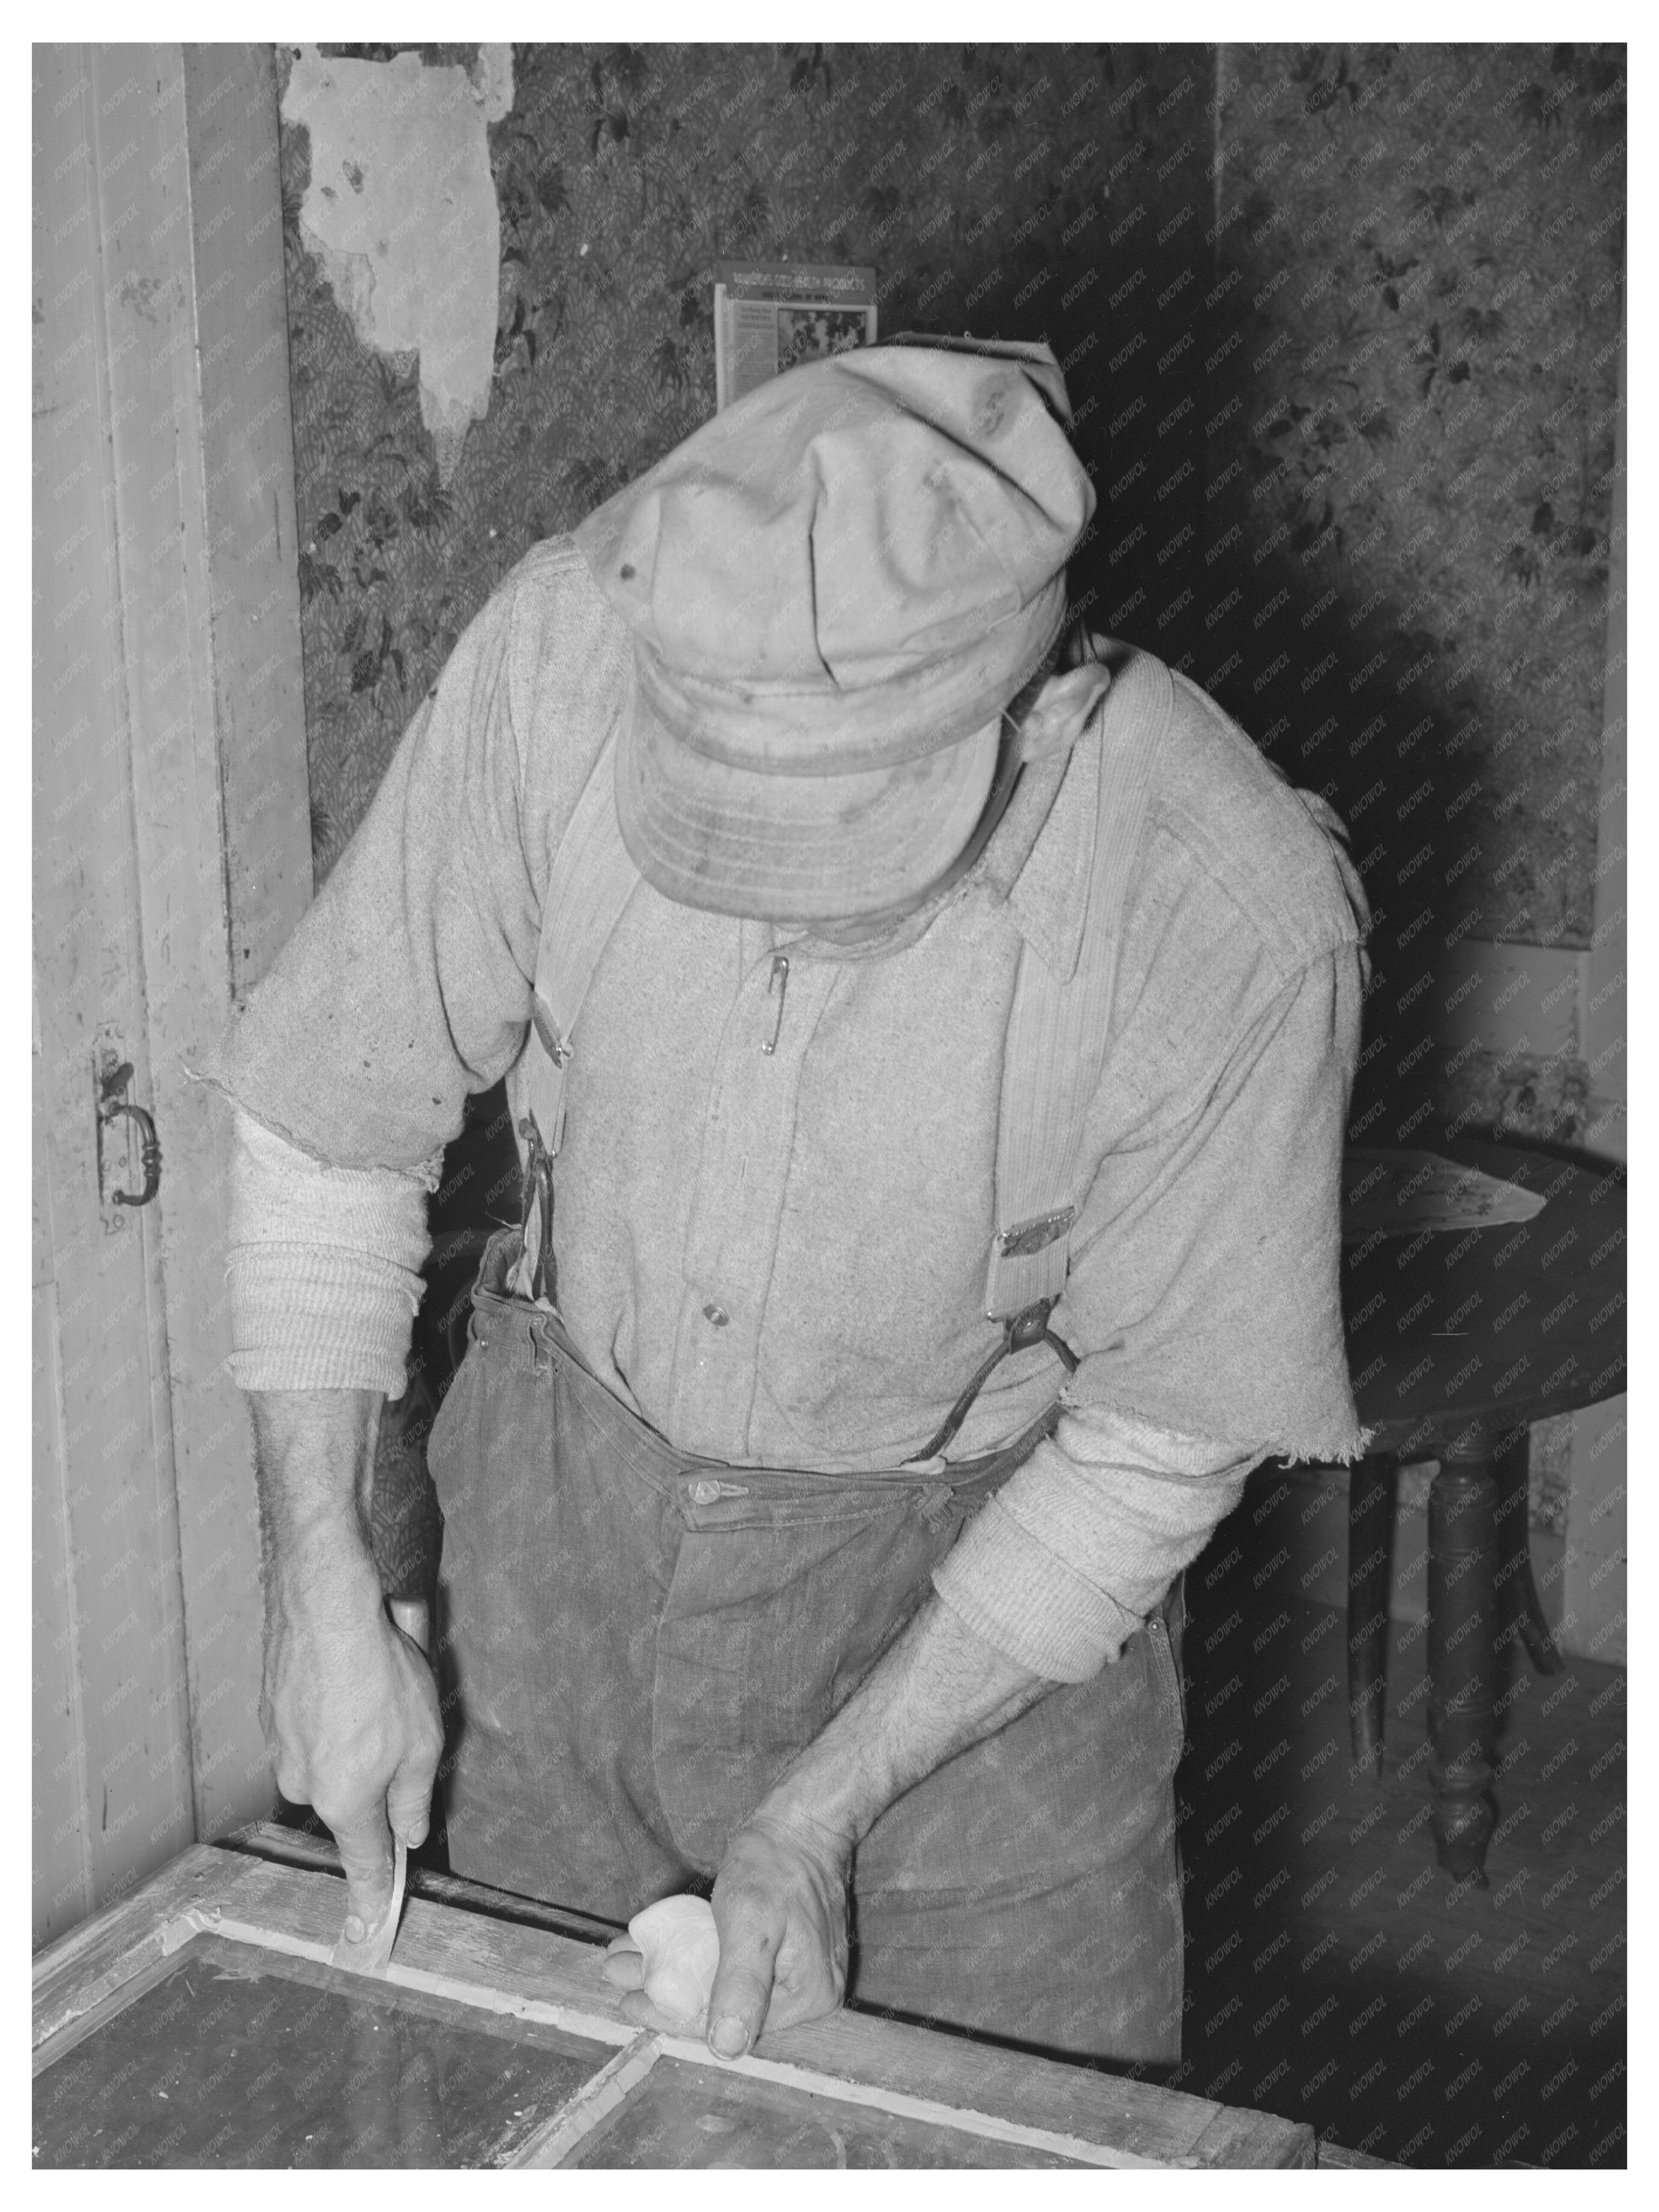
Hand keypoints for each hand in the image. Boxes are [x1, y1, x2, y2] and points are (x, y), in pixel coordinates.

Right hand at [261, 1528, 442, 1941]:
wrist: (324, 1607)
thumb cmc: (381, 1677)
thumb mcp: (423, 1745)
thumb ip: (414, 1800)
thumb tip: (409, 1836)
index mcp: (345, 1801)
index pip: (364, 1863)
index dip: (370, 1898)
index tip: (366, 1936)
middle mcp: (305, 1784)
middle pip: (351, 1798)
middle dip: (377, 1767)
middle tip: (399, 1719)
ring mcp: (282, 1747)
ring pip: (333, 1754)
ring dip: (358, 1727)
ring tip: (379, 1680)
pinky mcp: (273, 1711)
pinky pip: (315, 1721)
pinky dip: (335, 1701)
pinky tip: (353, 1667)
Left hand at [603, 1811, 849, 2056]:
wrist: (803, 1822)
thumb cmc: (776, 1864)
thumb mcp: (751, 1922)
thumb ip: (741, 1986)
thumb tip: (727, 2049)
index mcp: (806, 1996)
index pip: (727, 2022)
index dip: (673, 2015)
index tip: (629, 2003)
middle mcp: (806, 1994)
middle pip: (721, 2004)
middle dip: (664, 1990)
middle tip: (617, 1973)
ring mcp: (795, 1971)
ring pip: (719, 1981)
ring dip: (671, 1971)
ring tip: (625, 1958)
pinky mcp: (782, 1950)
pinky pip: (729, 1962)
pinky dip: (693, 1953)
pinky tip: (656, 1943)